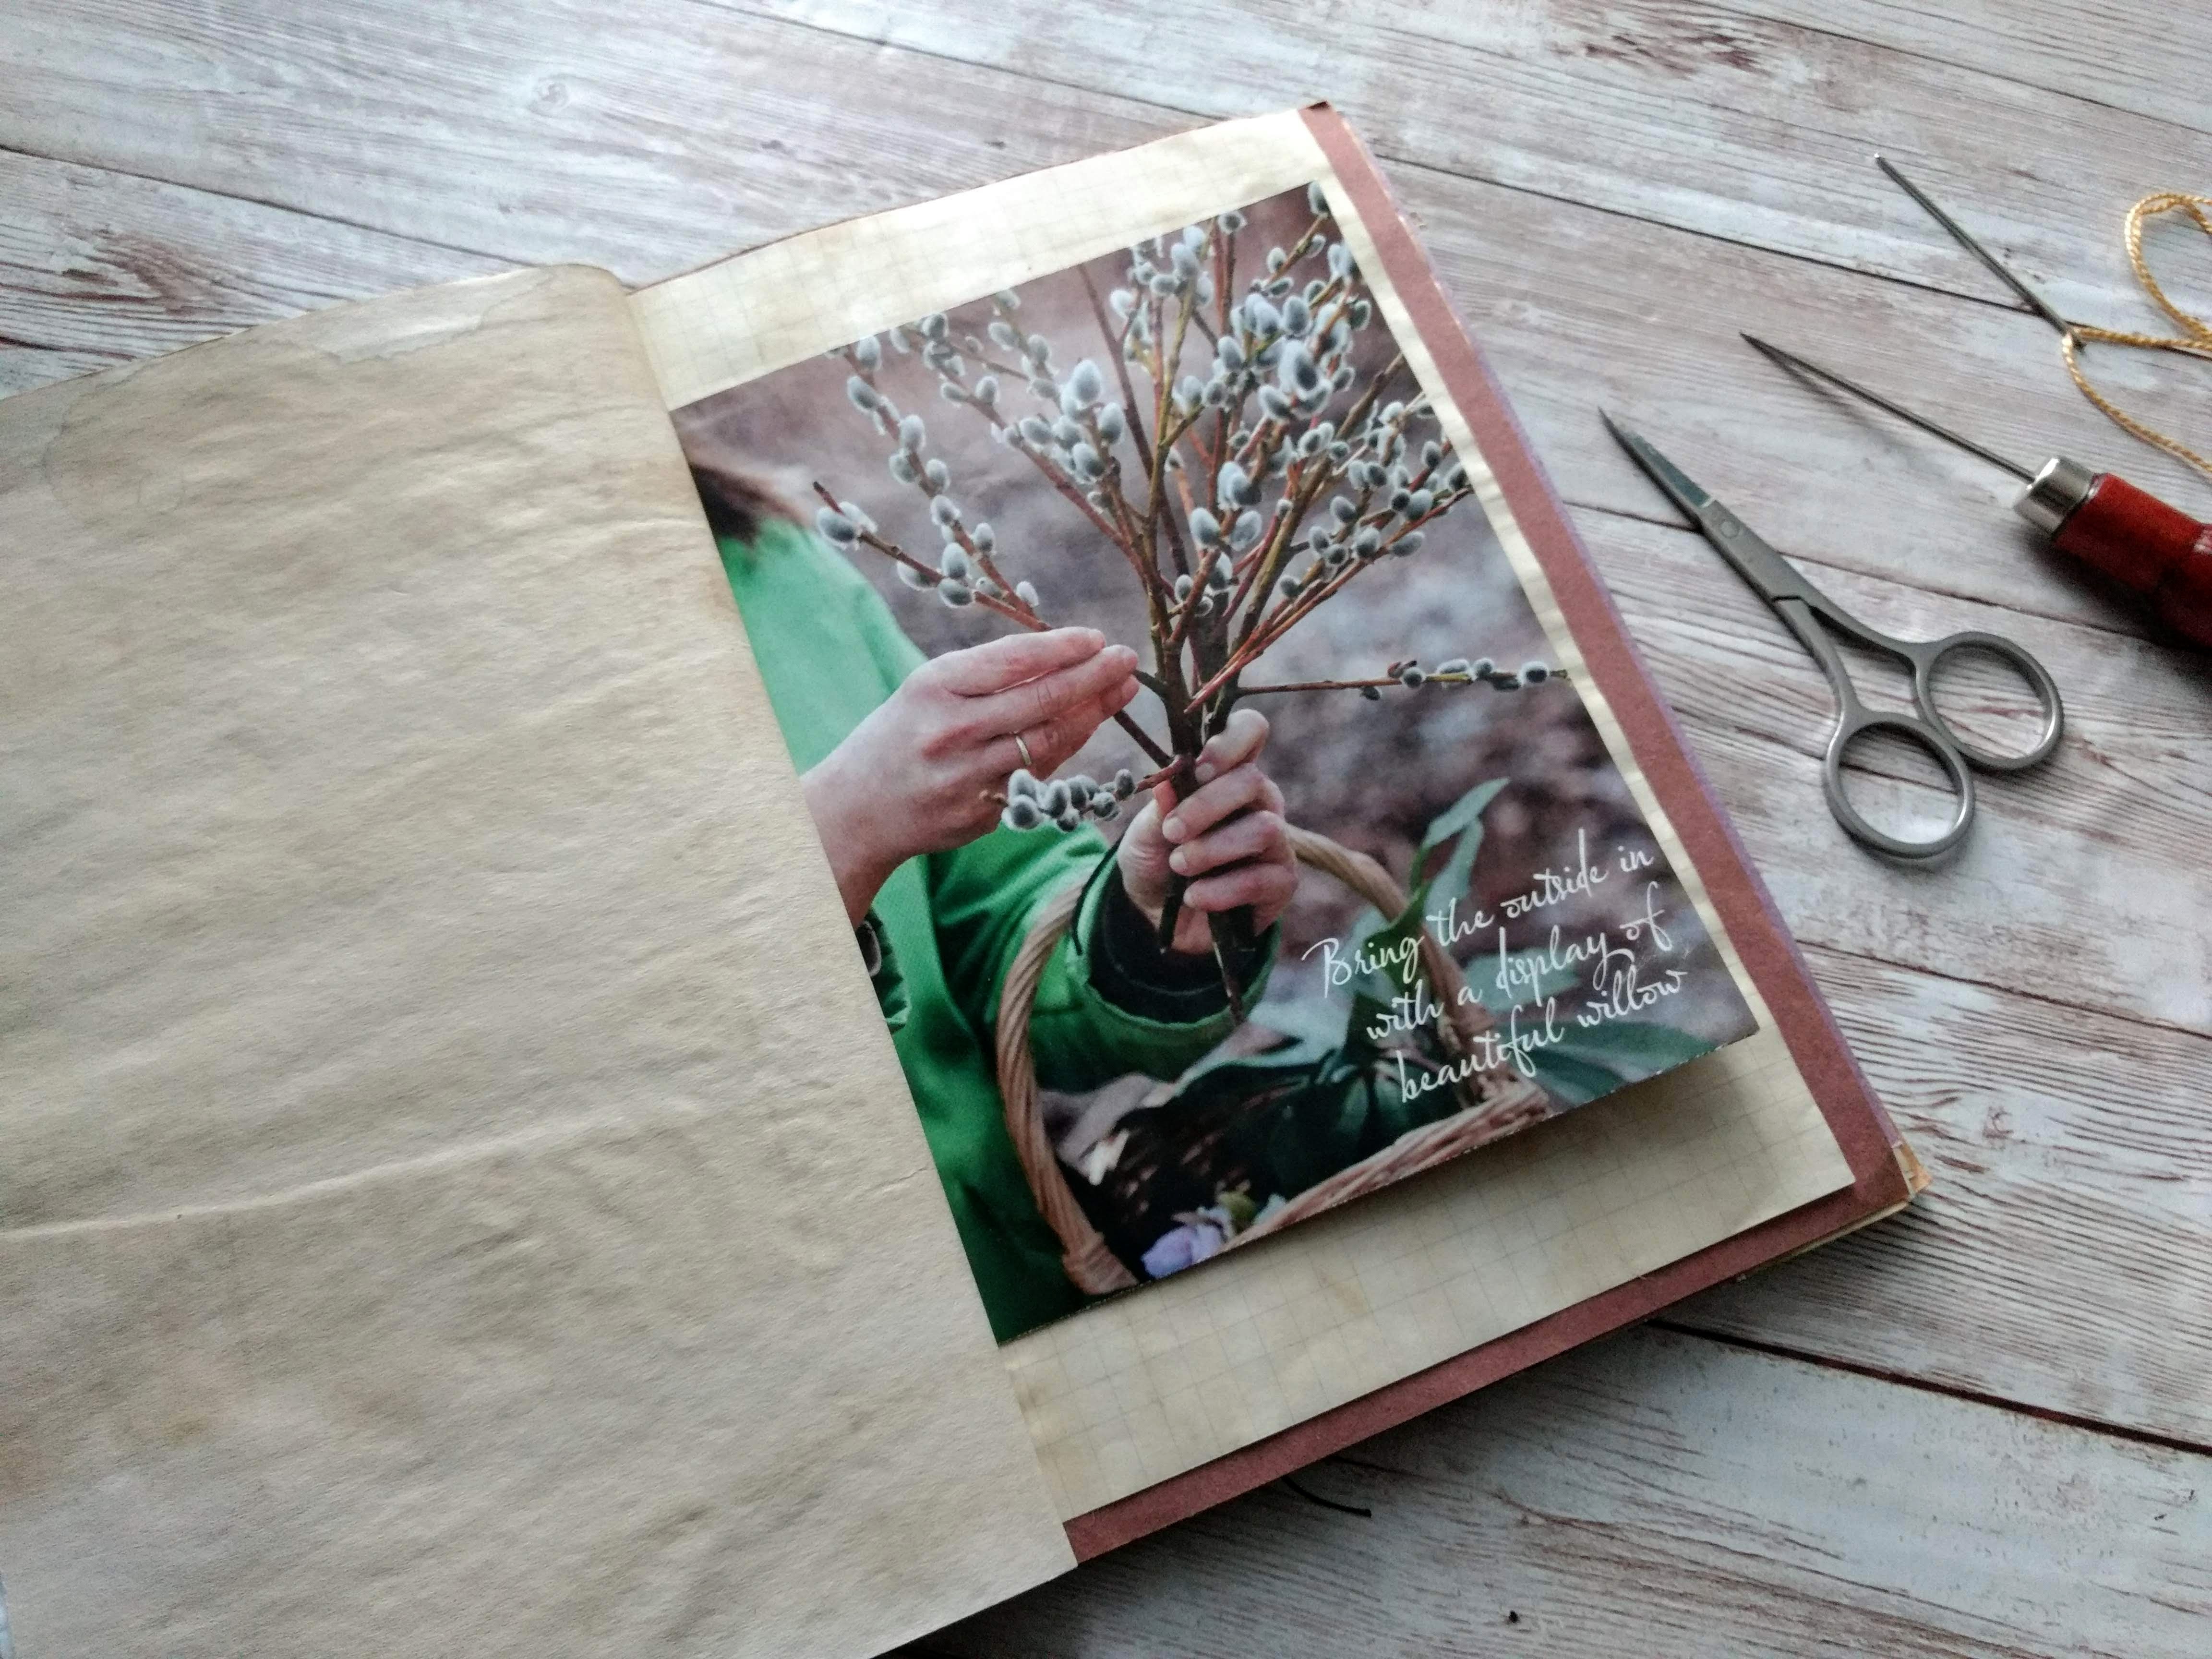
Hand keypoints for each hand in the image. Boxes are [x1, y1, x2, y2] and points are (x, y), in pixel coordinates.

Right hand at [803, 628, 1139, 923]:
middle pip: (1041, 700)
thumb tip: (1060, 655)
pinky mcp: (981, 812)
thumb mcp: (928, 688)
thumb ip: (986, 674)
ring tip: (1121, 691)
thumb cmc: (901, 734)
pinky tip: (1087, 728)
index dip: (1063, 648)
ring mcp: (968, 775)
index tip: (1097, 639)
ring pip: (1048, 742)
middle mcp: (952, 729)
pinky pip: (1037, 777)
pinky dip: (1066, 750)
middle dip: (1093, 677)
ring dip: (1093, 714)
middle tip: (1127, 660)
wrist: (857, 808)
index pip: (1013, 660)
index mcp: (935, 686)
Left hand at [1116, 709, 1296, 955]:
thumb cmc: (1156, 859)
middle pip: (1252, 780)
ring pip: (1263, 828)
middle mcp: (1258, 800)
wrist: (1157, 915)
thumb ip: (1161, 807)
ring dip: (1213, 849)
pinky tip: (1196, 897)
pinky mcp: (1281, 882)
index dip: (1231, 740)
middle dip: (1206, 806)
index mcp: (1227, 773)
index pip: (1249, 731)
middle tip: (1172, 830)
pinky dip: (1223, 889)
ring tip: (1179, 866)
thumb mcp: (1145, 831)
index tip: (1198, 767)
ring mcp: (1275, 841)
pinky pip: (1263, 879)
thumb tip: (1168, 779)